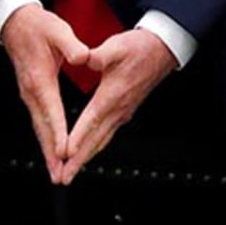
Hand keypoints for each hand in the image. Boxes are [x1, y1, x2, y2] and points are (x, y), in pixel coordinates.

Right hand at [0, 3, 89, 183]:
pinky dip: (45, 139)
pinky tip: (51, 150)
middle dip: (51, 154)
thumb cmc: (37, 26)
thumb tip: (84, 56)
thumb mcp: (57, 29)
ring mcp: (29, 95)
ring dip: (47, 152)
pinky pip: (38, 122)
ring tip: (56, 171)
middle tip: (59, 175)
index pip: (52, 110)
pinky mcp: (31, 95)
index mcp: (40, 78)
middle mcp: (31, 91)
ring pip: (39, 129)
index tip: (64, 151)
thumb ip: (72, 44)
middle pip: (42, 128)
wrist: (14, 22)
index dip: (59, 132)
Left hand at [54, 29, 177, 184]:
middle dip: (78, 161)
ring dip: (85, 158)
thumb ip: (97, 55)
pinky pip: (106, 135)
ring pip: (101, 141)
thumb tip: (82, 58)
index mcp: (112, 95)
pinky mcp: (124, 111)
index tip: (65, 153)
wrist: (162, 50)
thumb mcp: (115, 47)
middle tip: (63, 176)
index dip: (78, 138)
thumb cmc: (140, 48)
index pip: (91, 121)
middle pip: (95, 140)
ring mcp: (122, 113)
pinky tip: (87, 152)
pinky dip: (94, 147)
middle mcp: (118, 109)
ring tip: (71, 171)